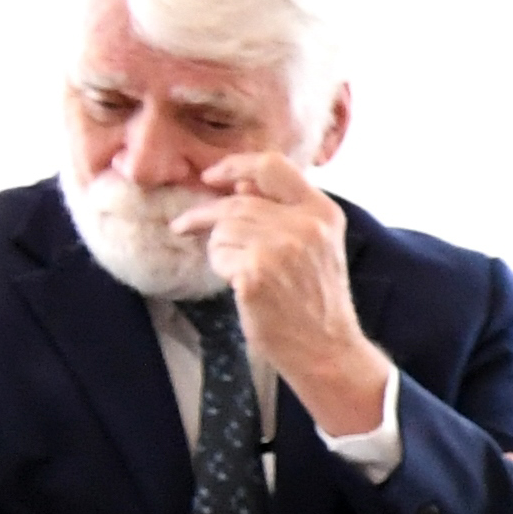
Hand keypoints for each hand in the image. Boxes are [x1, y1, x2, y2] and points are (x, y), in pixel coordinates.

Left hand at [181, 153, 393, 440]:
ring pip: (223, 227)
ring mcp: (281, 248)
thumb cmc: (315, 299)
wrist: (326, 348)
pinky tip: (238, 283)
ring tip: (236, 270)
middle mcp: (306, 225)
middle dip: (206, 215)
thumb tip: (238, 183)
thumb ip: (285, 210)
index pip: (271, 166)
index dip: (234, 166)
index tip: (212, 177)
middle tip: (186, 225)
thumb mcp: (316, 244)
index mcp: (323, 212)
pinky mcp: (257, 273)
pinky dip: (221, 267)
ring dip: (218, 247)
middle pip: (236, 200)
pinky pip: (218, 255)